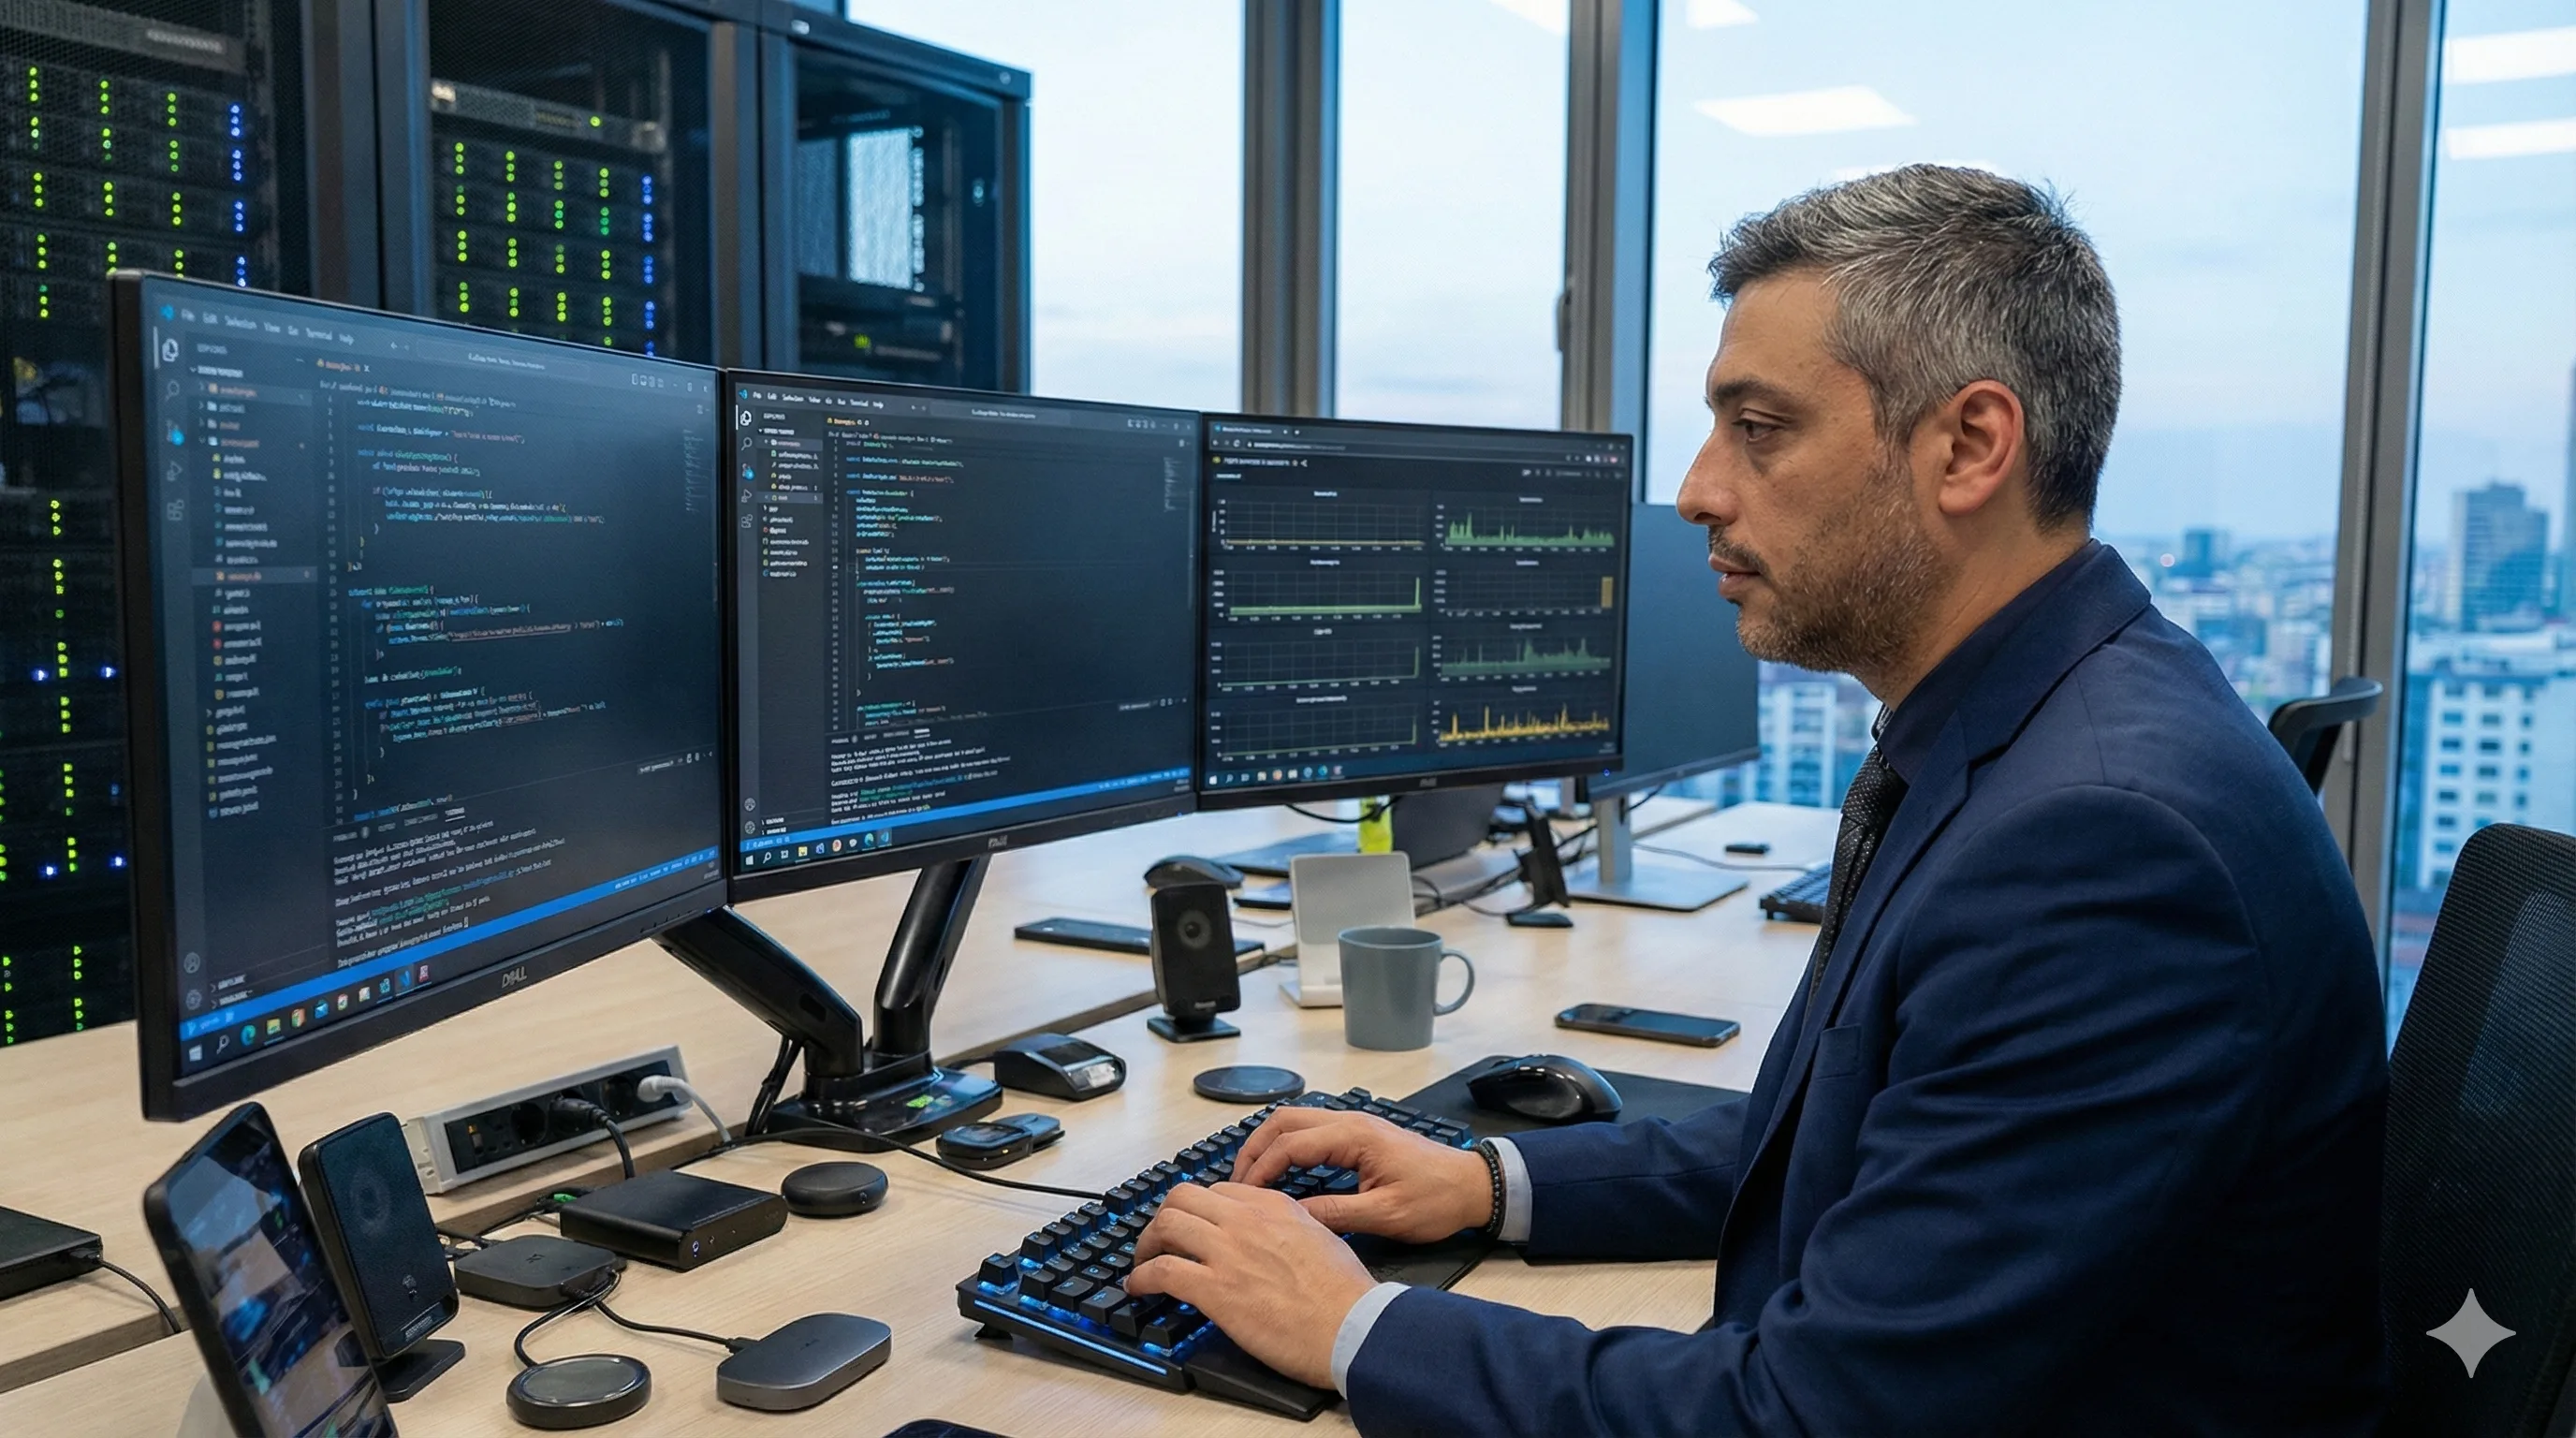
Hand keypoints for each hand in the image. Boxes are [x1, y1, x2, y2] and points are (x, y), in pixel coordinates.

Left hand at [1128, 1182, 1375, 1387]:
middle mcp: (1247, 1220)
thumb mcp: (1321, 1238)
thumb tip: (1269, 1240)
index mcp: (1275, 1206)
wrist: (1353, 1327)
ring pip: (1166, 1223)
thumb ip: (1289, 1228)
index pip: (1220, 1190)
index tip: (1193, 1227)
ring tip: (1143, 1262)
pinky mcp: (1215, 1289)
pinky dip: (1142, 1277)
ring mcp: (1228, 1252)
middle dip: (1164, 1216)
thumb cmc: (1346, 1294)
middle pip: (1183, 1196)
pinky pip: (1163, 1271)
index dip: (1199, 1209)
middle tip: (1159, 1239)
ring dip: (1146, 1243)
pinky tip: (1139, 1288)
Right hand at [1237, 1109, 1492, 1242]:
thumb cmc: (1435, 1201)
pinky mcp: (1359, 1135)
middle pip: (1285, 1120)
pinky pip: (1312, 1131)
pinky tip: (1281, 1173)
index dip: (1261, 1169)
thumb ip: (1335, 1213)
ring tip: (1251, 1178)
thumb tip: (1289, 1218)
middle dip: (1255, 1148)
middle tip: (1235, 1183)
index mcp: (1354, 1136)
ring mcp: (1354, 1125)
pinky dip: (1288, 1146)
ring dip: (1270, 1144)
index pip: (1291, 1143)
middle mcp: (1350, 1121)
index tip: (1241, 1197)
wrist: (1473, 1186)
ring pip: (1296, 1121)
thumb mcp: (1385, 1215)